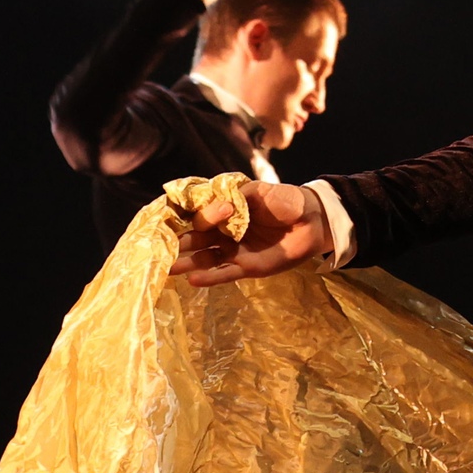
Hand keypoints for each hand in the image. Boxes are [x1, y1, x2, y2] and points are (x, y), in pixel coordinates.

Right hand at [169, 181, 329, 285]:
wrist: (312, 219)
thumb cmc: (285, 201)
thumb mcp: (259, 191)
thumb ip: (237, 196)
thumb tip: (215, 204)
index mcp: (226, 212)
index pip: (200, 216)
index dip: (191, 218)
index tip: (176, 220)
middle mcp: (225, 232)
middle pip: (198, 239)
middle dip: (180, 244)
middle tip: (160, 250)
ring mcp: (234, 251)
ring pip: (206, 258)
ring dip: (188, 263)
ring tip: (170, 268)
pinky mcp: (247, 267)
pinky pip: (224, 273)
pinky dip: (209, 277)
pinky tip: (193, 280)